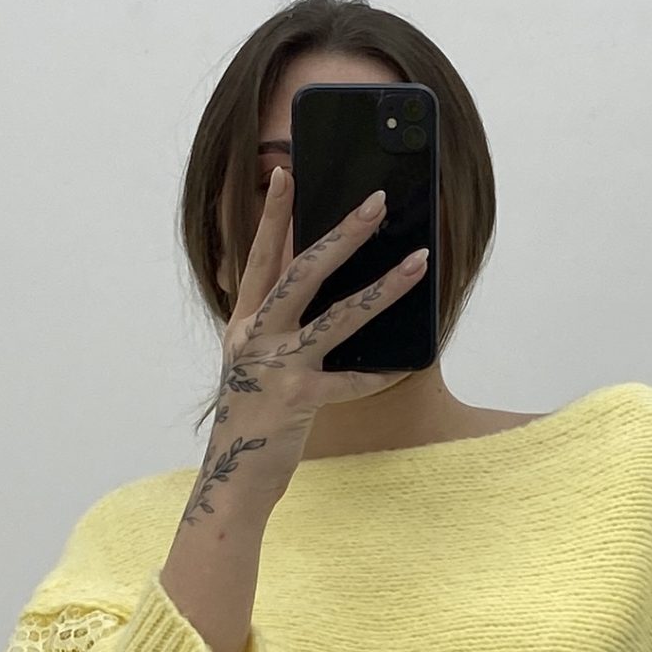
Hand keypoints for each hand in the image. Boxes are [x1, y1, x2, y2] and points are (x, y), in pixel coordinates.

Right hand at [190, 166, 429, 515]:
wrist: (233, 479)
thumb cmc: (251, 421)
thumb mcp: (253, 365)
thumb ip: (277, 327)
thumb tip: (324, 291)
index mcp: (243, 323)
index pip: (260, 257)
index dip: (273, 215)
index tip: (285, 172)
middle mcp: (256, 336)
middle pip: (303, 271)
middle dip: (343, 233)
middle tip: (378, 201)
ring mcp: (276, 366)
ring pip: (338, 316)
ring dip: (383, 288)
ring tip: (418, 261)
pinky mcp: (298, 400)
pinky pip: (350, 381)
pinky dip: (378, 375)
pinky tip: (406, 364)